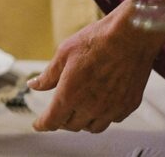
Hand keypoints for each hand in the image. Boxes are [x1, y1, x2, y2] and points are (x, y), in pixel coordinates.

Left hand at [28, 11, 163, 132]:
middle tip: (58, 112)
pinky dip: (104, 116)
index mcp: (70, 94)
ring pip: (93, 127)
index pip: (52, 121)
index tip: (38, 125)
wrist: (131, 36)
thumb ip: (48, 75)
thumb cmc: (96, 41)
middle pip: (72, 126)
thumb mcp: (63, 54)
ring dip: (82, 122)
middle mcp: (91, 106)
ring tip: (78, 111)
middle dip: (61, 121)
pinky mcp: (129, 105)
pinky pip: (113, 119)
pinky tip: (100, 104)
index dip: (42, 125)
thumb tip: (34, 85)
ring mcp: (112, 108)